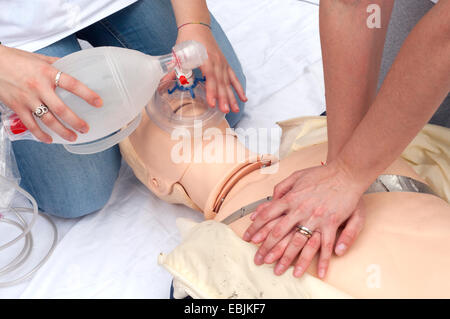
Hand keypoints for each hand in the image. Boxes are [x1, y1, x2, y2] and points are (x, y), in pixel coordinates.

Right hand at [0, 45, 101, 142]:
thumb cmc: (15, 59)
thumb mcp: (38, 58)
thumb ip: (56, 64)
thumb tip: (73, 66)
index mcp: (47, 73)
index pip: (72, 84)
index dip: (87, 94)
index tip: (98, 103)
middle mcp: (38, 87)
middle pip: (61, 109)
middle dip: (76, 121)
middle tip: (85, 128)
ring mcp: (27, 99)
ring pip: (48, 120)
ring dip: (62, 131)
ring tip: (73, 137)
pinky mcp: (16, 107)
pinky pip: (31, 125)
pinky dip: (40, 134)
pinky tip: (49, 139)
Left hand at [172, 24, 246, 113]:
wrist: (197, 27)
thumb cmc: (188, 41)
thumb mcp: (179, 55)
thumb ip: (173, 70)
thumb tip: (162, 83)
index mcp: (206, 59)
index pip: (210, 78)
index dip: (211, 91)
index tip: (212, 103)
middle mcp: (217, 62)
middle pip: (221, 83)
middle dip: (224, 98)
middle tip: (225, 111)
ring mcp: (223, 64)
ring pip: (228, 83)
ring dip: (232, 97)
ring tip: (235, 110)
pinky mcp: (225, 65)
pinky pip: (234, 78)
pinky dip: (239, 88)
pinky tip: (243, 98)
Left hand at [243, 160, 367, 278]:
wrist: (345, 173)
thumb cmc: (321, 174)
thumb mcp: (296, 176)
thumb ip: (282, 187)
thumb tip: (270, 200)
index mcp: (290, 198)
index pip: (267, 215)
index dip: (256, 228)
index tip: (248, 238)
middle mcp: (299, 210)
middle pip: (278, 232)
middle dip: (266, 248)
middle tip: (258, 260)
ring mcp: (315, 218)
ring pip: (298, 242)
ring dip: (287, 258)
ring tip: (279, 270)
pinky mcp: (331, 223)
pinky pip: (325, 245)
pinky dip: (322, 260)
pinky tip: (319, 272)